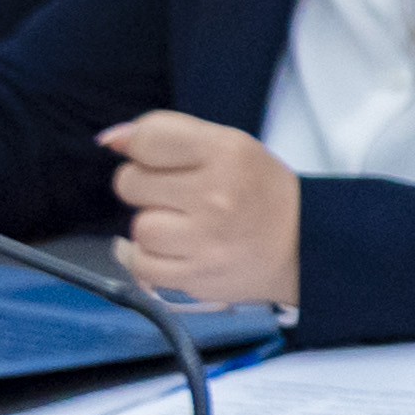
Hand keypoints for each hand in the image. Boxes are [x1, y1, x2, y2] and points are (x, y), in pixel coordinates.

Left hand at [97, 112, 301, 311]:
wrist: (304, 246)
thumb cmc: (261, 192)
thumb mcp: (231, 147)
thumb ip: (170, 136)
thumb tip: (110, 139)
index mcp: (227, 152)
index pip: (148, 137)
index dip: (143, 147)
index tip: (159, 157)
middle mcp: (215, 195)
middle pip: (130, 183)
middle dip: (146, 187)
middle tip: (178, 194)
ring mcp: (205, 240)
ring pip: (137, 227)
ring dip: (153, 226)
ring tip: (183, 226)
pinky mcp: (195, 277)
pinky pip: (141, 264)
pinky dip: (150, 258)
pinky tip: (176, 250)